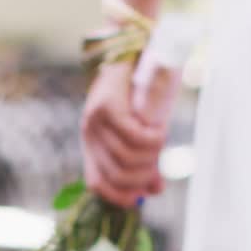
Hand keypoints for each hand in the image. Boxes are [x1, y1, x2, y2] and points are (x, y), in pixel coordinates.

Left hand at [80, 61, 166, 207]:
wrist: (136, 53)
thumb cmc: (141, 95)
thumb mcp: (142, 132)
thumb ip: (146, 160)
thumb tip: (155, 189)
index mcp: (93, 145)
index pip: (97, 184)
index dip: (119, 197)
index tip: (141, 197)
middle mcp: (89, 135)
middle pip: (118, 175)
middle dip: (144, 175)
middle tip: (159, 160)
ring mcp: (95, 121)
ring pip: (127, 157)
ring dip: (152, 155)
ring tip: (161, 140)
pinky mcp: (106, 107)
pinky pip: (133, 136)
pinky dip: (152, 140)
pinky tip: (159, 132)